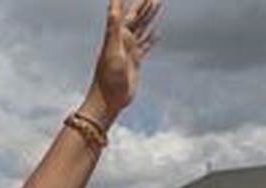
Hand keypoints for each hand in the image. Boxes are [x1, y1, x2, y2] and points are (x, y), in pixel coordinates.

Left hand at [83, 0, 160, 126]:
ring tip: (158, 3)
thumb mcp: (111, 50)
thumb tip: (113, 8)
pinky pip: (146, 45)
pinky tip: (157, 32)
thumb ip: (113, 28)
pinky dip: (152, 38)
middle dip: (145, 4)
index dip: (137, 1)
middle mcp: (124, 41)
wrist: (108, 100)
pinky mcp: (135, 61)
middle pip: (138, 17)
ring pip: (143, 28)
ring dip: (150, 16)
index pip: (129, 12)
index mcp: (118, 36)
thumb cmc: (107, 77)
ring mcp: (130, 50)